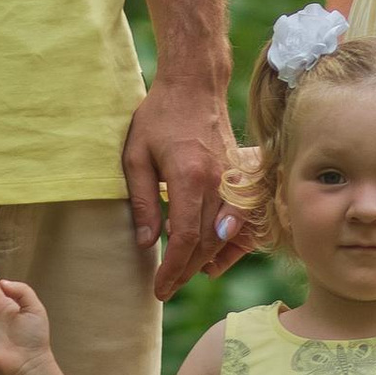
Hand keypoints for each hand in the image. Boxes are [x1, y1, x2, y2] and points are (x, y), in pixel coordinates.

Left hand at [121, 71, 236, 301]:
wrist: (195, 86)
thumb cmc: (159, 117)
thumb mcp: (135, 156)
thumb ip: (142, 201)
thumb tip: (146, 242)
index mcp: (189, 177)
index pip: (184, 237)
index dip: (173, 268)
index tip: (159, 287)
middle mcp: (218, 182)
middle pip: (207, 243)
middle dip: (186, 271)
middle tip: (166, 288)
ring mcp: (233, 180)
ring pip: (225, 236)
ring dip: (207, 261)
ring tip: (184, 276)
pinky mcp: (240, 178)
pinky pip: (240, 220)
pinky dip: (229, 243)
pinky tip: (214, 257)